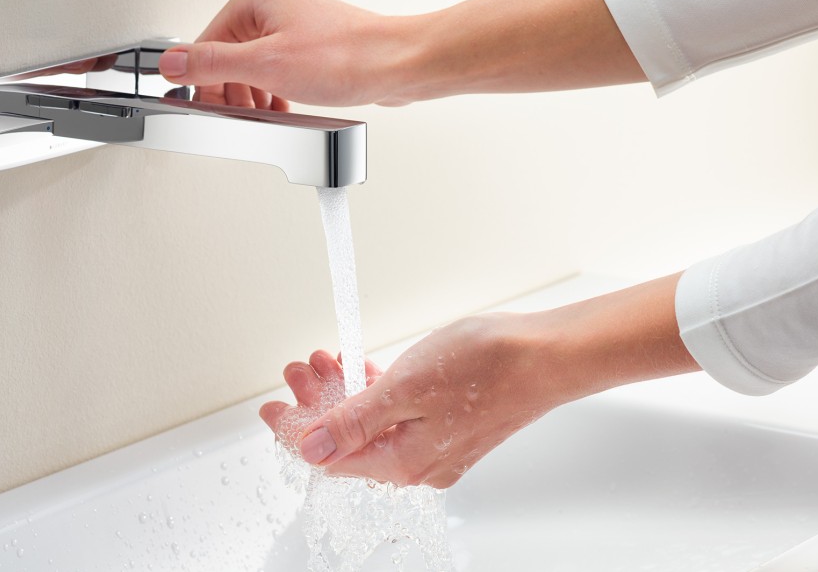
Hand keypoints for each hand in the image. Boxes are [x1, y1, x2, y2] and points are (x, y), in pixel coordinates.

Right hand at [160, 0, 643, 110]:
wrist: (399, 66)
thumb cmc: (347, 57)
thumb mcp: (263, 66)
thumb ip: (210, 67)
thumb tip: (170, 66)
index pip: (204, 42)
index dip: (202, 83)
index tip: (203, 109)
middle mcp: (275, 2)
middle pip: (227, 54)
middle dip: (230, 91)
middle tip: (237, 117)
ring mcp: (295, 22)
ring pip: (252, 64)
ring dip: (253, 95)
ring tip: (264, 115)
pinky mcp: (313, 44)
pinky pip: (277, 69)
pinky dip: (274, 92)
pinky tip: (284, 110)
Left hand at [260, 274, 698, 488]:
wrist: (547, 354)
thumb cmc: (487, 366)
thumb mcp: (403, 388)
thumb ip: (353, 421)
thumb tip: (311, 447)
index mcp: (401, 462)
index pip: (329, 455)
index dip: (293, 429)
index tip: (270, 406)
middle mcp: (417, 463)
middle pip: (347, 440)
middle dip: (315, 404)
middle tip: (296, 372)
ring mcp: (437, 446)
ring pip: (371, 425)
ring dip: (342, 393)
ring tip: (324, 361)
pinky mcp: (452, 425)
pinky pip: (397, 416)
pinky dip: (373, 392)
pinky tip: (363, 367)